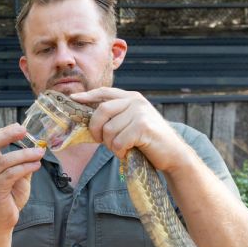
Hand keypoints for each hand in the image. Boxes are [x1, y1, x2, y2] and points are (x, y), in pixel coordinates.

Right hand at [0, 124, 44, 235]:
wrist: (0, 222)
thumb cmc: (8, 199)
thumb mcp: (18, 178)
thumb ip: (23, 164)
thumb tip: (37, 149)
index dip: (5, 131)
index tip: (21, 127)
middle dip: (8, 134)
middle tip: (25, 131)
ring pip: (5, 160)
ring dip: (25, 154)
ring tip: (40, 153)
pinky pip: (11, 174)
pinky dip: (25, 168)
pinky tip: (36, 166)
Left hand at [70, 87, 186, 172]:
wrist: (173, 154)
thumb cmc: (148, 140)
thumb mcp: (131, 122)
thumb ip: (115, 116)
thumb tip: (88, 120)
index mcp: (131, 97)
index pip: (104, 92)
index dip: (87, 96)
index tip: (74, 99)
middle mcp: (135, 101)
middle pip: (101, 111)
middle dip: (95, 129)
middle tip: (100, 141)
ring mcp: (140, 113)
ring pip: (109, 130)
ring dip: (110, 145)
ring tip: (121, 149)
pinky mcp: (143, 127)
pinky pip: (118, 142)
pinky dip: (119, 152)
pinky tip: (128, 153)